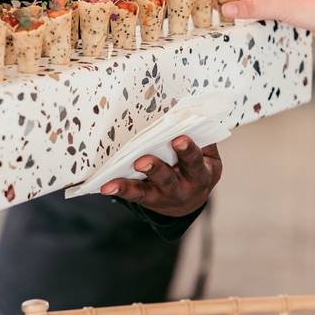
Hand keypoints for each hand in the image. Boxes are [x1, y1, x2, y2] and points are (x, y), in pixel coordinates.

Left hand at [100, 136, 221, 216]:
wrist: (190, 203)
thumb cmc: (196, 170)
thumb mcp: (208, 157)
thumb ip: (203, 138)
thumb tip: (191, 112)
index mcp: (200, 174)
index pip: (194, 161)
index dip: (188, 150)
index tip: (178, 139)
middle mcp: (182, 188)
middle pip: (168, 179)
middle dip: (155, 169)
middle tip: (142, 161)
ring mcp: (163, 196)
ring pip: (146, 191)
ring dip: (129, 185)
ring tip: (114, 181)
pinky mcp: (147, 200)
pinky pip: (132, 195)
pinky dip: (119, 190)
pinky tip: (106, 186)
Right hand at [221, 0, 314, 43]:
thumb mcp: (278, 7)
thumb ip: (250, 8)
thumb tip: (227, 9)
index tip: (221, 7)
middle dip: (244, 5)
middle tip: (230, 19)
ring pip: (264, 3)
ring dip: (256, 14)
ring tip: (246, 25)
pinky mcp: (295, 9)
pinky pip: (274, 12)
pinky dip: (267, 19)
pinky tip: (263, 27)